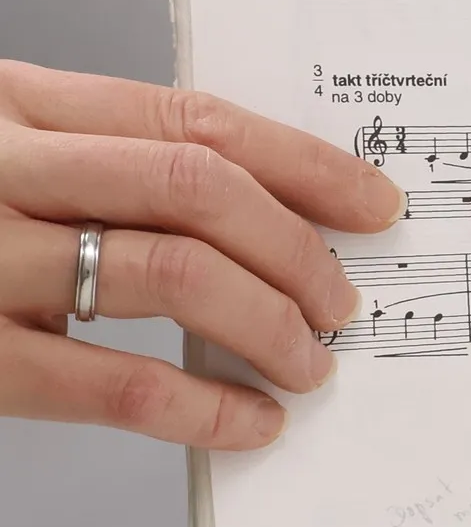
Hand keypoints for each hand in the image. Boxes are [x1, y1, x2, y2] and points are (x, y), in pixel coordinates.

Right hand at [0, 62, 402, 448]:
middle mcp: (4, 168)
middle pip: (199, 188)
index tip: (376, 204)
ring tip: (308, 364)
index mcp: (18, 106)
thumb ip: (101, 170)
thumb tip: (259, 218)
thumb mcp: (4, 164)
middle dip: (296, 250)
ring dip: (269, 324)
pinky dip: (205, 408)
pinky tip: (249, 420)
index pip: (196, 122)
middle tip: (341, 303)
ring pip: (174, 273)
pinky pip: (119, 381)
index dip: (305, 166)